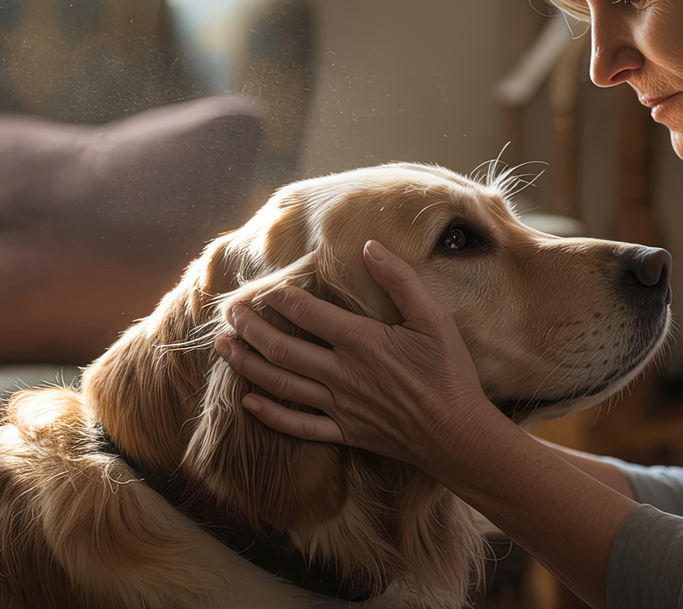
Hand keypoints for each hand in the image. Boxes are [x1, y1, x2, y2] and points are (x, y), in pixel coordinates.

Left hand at [216, 240, 497, 469]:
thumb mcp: (434, 319)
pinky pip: (298, 426)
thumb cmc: (450, 374)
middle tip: (230, 312)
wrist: (458, 435)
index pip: (308, 314)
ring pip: (281, 384)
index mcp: (362, 342)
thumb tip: (371, 247)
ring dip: (248, 364)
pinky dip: (270, 415)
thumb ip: (401, 281)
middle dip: (251, 329)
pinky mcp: (345, 432)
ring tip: (223, 347)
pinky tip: (248, 402)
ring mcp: (340, 406)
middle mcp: (342, 374)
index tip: (265, 288)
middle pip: (283, 349)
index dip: (281, 299)